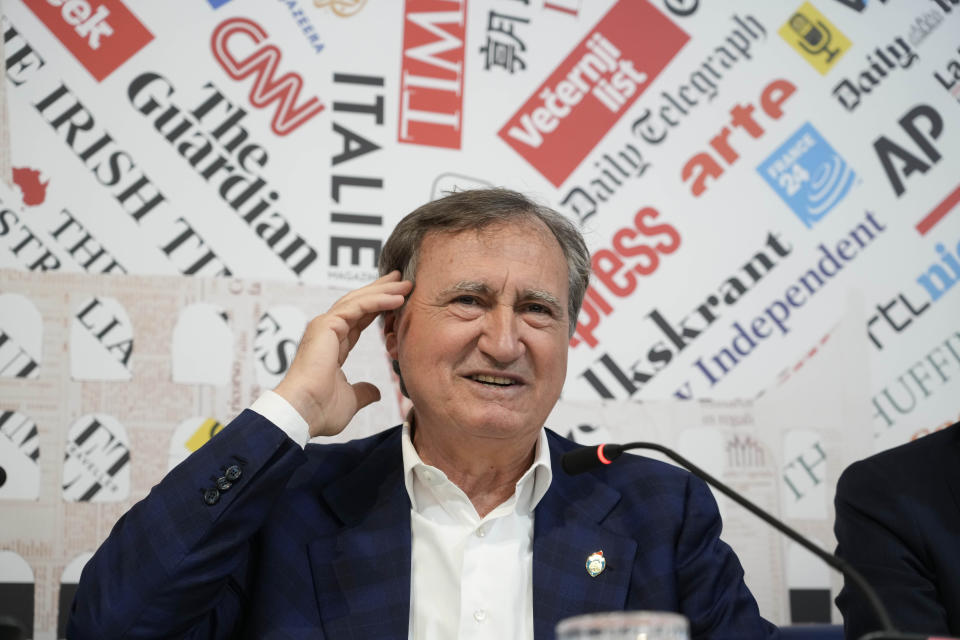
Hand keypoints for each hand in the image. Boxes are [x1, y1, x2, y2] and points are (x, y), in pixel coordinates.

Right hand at [274, 271, 411, 436]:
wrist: (303, 413)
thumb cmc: (320, 410)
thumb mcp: (351, 399)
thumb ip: (363, 392)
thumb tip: (376, 392)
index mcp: (333, 345)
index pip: (359, 318)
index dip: (378, 306)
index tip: (397, 297)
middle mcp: (327, 331)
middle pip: (359, 303)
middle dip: (381, 289)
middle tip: (402, 279)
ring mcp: (325, 326)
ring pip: (359, 300)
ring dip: (384, 291)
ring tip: (406, 284)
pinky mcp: (326, 325)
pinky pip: (358, 307)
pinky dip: (379, 300)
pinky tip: (398, 298)